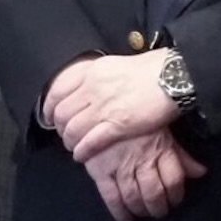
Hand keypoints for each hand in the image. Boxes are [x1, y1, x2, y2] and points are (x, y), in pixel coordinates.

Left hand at [46, 50, 179, 160]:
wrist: (172, 77)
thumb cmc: (149, 70)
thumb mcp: (114, 65)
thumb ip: (97, 77)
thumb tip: (86, 87)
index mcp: (92, 72)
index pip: (58, 90)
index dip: (49, 106)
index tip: (49, 115)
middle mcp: (93, 89)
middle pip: (62, 113)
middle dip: (59, 127)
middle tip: (62, 134)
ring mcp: (104, 107)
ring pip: (73, 129)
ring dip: (69, 141)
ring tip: (72, 146)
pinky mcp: (118, 125)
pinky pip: (90, 141)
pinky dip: (82, 150)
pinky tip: (80, 155)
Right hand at [82, 130, 205, 220]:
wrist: (104, 105)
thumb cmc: (138, 119)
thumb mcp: (164, 132)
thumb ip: (182, 155)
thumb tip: (201, 173)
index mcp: (160, 149)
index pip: (174, 180)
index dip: (176, 195)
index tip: (174, 201)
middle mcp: (142, 160)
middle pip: (154, 193)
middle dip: (158, 208)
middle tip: (158, 212)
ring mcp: (120, 166)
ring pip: (134, 197)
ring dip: (141, 210)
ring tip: (143, 213)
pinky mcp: (100, 170)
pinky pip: (110, 197)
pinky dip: (119, 212)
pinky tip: (126, 219)